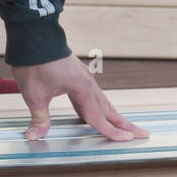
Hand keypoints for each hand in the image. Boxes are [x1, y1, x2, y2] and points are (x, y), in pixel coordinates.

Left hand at [11, 54, 148, 141]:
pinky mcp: (78, 75)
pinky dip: (98, 107)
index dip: (112, 131)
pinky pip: (92, 95)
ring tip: (125, 126)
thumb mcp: (34, 94)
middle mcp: (87, 83)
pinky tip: (95, 113)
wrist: (33, 37)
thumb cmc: (34, 63)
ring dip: (114, 116)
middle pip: (109, 109)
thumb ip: (39, 118)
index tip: (127, 139)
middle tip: (143, 133)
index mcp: (82, 88)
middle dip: (125, 124)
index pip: (98, 117)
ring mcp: (84, 78)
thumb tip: (33, 136)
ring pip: (102, 102)